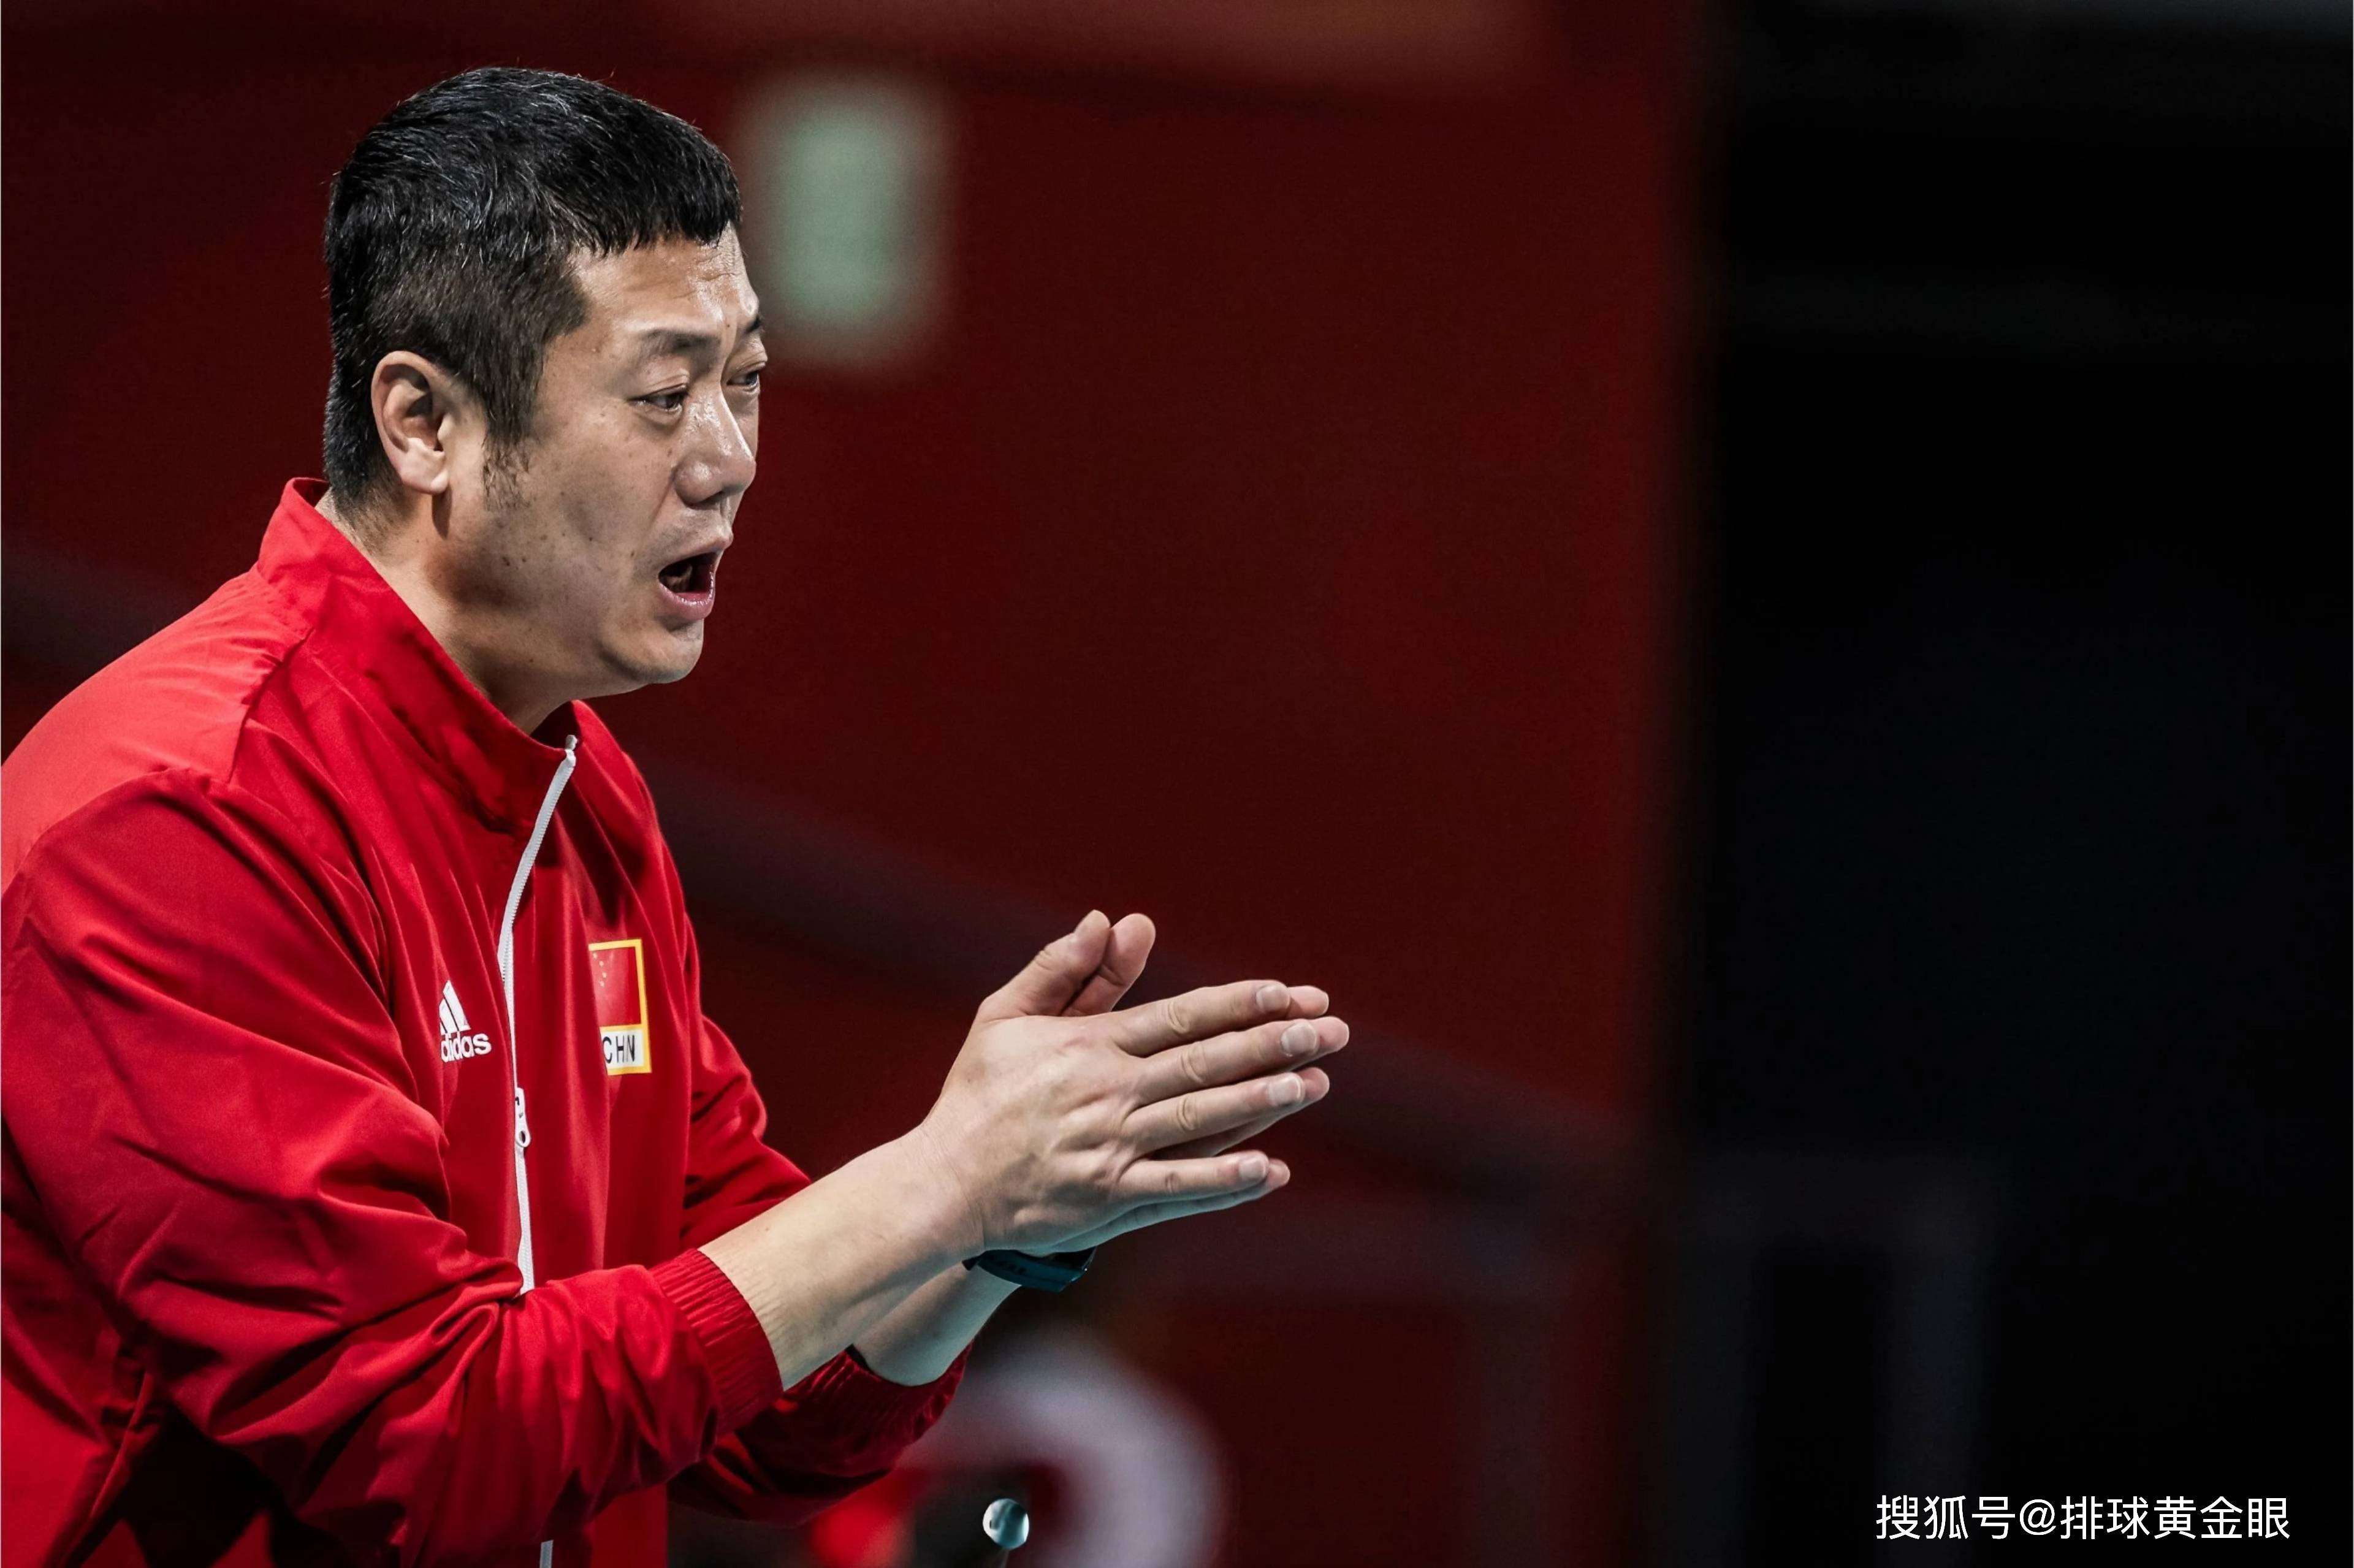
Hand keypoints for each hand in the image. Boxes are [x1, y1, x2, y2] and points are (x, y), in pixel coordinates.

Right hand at [912, 911, 1345, 1257]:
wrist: (944, 1182)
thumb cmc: (980, 1093)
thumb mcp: (1008, 1014)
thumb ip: (1066, 968)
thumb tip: (1113, 919)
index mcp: (1089, 1046)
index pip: (1181, 1017)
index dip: (1240, 1004)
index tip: (1292, 992)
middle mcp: (1106, 1094)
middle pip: (1203, 1064)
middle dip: (1271, 1045)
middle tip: (1331, 1031)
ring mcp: (1110, 1151)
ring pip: (1199, 1122)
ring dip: (1261, 1102)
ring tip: (1315, 1083)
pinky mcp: (1109, 1202)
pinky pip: (1177, 1191)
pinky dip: (1225, 1181)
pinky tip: (1273, 1170)